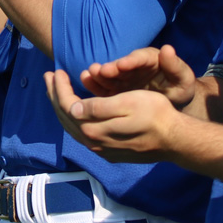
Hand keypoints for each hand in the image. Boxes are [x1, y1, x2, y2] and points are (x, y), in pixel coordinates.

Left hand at [46, 69, 180, 162]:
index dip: (60, 87)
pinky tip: (75, 110)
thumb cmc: (154, 114)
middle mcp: (93, 142)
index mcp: (94, 128)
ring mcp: (101, 149)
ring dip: (62, 107)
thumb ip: (97, 107)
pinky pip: (82, 133)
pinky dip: (74, 119)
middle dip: (55, 96)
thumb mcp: (127, 103)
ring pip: (73, 127)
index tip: (56, 70)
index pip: (68, 105)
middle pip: (66, 117)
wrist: (174, 139)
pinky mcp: (109, 151)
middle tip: (49, 77)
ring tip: (57, 91)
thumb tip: (73, 107)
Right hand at [80, 45, 197, 109]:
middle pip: (121, 66)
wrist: (174, 105)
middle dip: (111, 68)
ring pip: (109, 75)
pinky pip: (103, 87)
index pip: (141, 58)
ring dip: (99, 74)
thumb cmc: (180, 89)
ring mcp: (123, 78)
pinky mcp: (115, 90)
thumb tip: (167, 49)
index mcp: (152, 60)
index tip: (123, 64)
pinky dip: (94, 84)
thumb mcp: (184, 79)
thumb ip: (176, 66)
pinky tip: (85, 80)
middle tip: (101, 70)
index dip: (131, 61)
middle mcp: (134, 66)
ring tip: (88, 74)